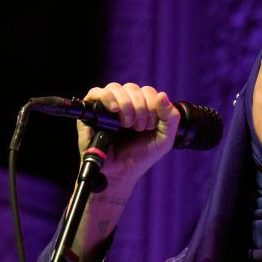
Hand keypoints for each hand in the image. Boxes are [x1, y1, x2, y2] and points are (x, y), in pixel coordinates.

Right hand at [71, 83, 179, 254]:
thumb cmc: (140, 156)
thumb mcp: (164, 138)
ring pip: (116, 88)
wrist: (122, 173)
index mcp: (141, 107)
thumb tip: (162, 95)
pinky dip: (108, 97)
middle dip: (141, 108)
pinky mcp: (91, 112)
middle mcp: (123, 103)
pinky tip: (115, 110)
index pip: (148, 91)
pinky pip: (96, 93)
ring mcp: (106, 106)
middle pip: (133, 88)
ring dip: (127, 105)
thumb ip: (171, 117)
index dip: (152, 105)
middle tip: (139, 128)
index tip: (150, 126)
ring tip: (127, 125)